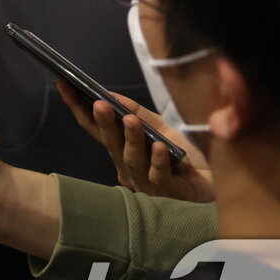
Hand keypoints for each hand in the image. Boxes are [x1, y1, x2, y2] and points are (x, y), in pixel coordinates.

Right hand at [57, 80, 214, 202]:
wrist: (215, 189)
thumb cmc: (185, 161)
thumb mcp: (163, 130)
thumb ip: (140, 115)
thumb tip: (113, 95)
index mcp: (121, 153)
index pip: (95, 129)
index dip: (79, 108)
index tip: (65, 85)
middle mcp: (127, 169)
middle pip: (111, 145)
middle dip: (103, 123)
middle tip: (98, 104)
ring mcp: (144, 184)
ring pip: (133, 160)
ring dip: (131, 139)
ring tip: (130, 120)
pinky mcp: (166, 193)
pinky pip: (159, 176)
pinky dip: (158, 161)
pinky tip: (159, 147)